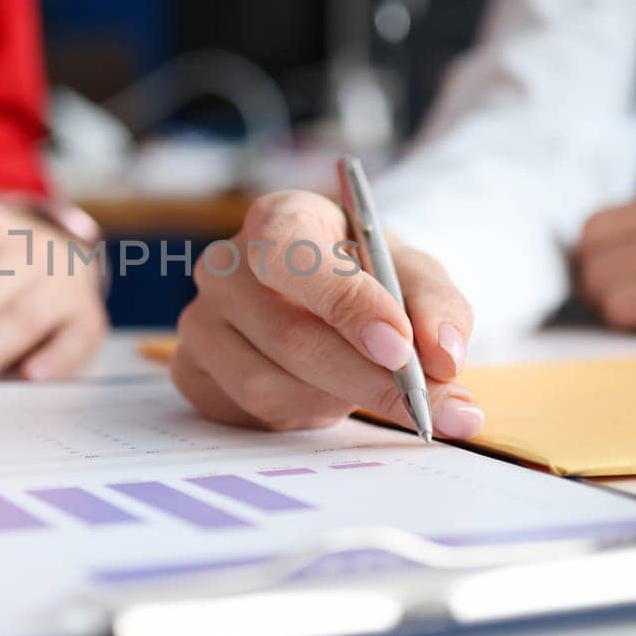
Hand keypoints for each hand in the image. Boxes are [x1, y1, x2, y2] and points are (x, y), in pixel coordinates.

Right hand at [171, 190, 483, 436]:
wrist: (327, 296)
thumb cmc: (368, 275)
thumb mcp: (414, 273)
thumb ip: (438, 307)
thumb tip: (444, 357)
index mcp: (278, 220)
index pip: (292, 255)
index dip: (346, 304)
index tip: (400, 347)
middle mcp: (224, 266)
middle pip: (290, 337)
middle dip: (368, 380)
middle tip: (429, 409)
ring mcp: (200, 321)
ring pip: (269, 386)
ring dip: (335, 402)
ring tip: (369, 390)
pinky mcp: (192, 371)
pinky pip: (248, 413)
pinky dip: (300, 416)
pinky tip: (322, 396)